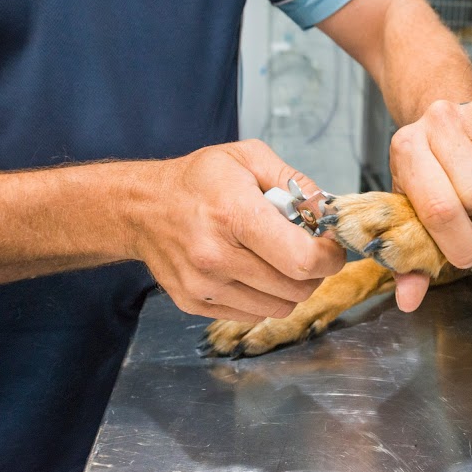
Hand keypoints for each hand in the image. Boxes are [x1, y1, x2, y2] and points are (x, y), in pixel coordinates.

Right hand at [128, 140, 344, 321]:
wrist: (141, 208)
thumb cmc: (199, 180)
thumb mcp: (248, 157)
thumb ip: (296, 182)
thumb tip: (326, 212)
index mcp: (234, 214)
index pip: (302, 259)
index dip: (329, 257)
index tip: (330, 246)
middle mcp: (216, 256)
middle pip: (296, 288)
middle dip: (315, 271)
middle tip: (307, 250)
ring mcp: (203, 285)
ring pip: (279, 307)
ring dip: (290, 287)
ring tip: (279, 259)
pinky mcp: (194, 304)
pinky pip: (253, 314)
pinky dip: (264, 297)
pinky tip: (253, 270)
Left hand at [388, 100, 471, 310]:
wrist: (443, 120)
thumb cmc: (426, 172)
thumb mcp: (409, 209)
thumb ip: (409, 255)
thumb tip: (409, 300)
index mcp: (407, 148)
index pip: (438, 207)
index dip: (457, 241)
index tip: (465, 255)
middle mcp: (440, 121)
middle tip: (470, 212)